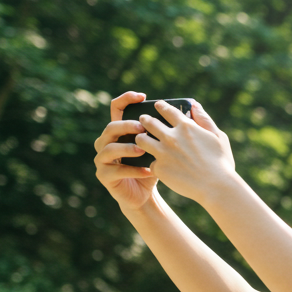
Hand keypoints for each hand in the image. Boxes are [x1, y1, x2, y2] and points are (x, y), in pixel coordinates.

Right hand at [93, 91, 156, 210]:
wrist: (144, 195)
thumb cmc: (153, 167)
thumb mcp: (160, 147)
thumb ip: (167, 130)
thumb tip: (189, 110)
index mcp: (119, 131)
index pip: (117, 108)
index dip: (126, 99)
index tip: (142, 96)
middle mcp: (106, 142)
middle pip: (111, 127)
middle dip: (127, 125)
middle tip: (144, 128)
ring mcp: (102, 159)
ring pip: (109, 147)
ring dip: (127, 148)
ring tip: (144, 150)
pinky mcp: (104, 176)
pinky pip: (116, 170)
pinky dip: (133, 170)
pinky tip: (149, 171)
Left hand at [134, 99, 234, 204]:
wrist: (216, 187)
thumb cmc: (221, 162)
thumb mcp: (218, 136)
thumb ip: (204, 119)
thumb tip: (194, 105)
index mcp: (186, 127)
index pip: (167, 110)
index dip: (160, 106)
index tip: (158, 105)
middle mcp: (171, 137)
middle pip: (148, 122)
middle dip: (144, 120)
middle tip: (144, 121)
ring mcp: (163, 153)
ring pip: (140, 139)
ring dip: (141, 138)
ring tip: (143, 141)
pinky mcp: (159, 168)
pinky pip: (150, 162)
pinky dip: (154, 164)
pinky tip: (157, 166)